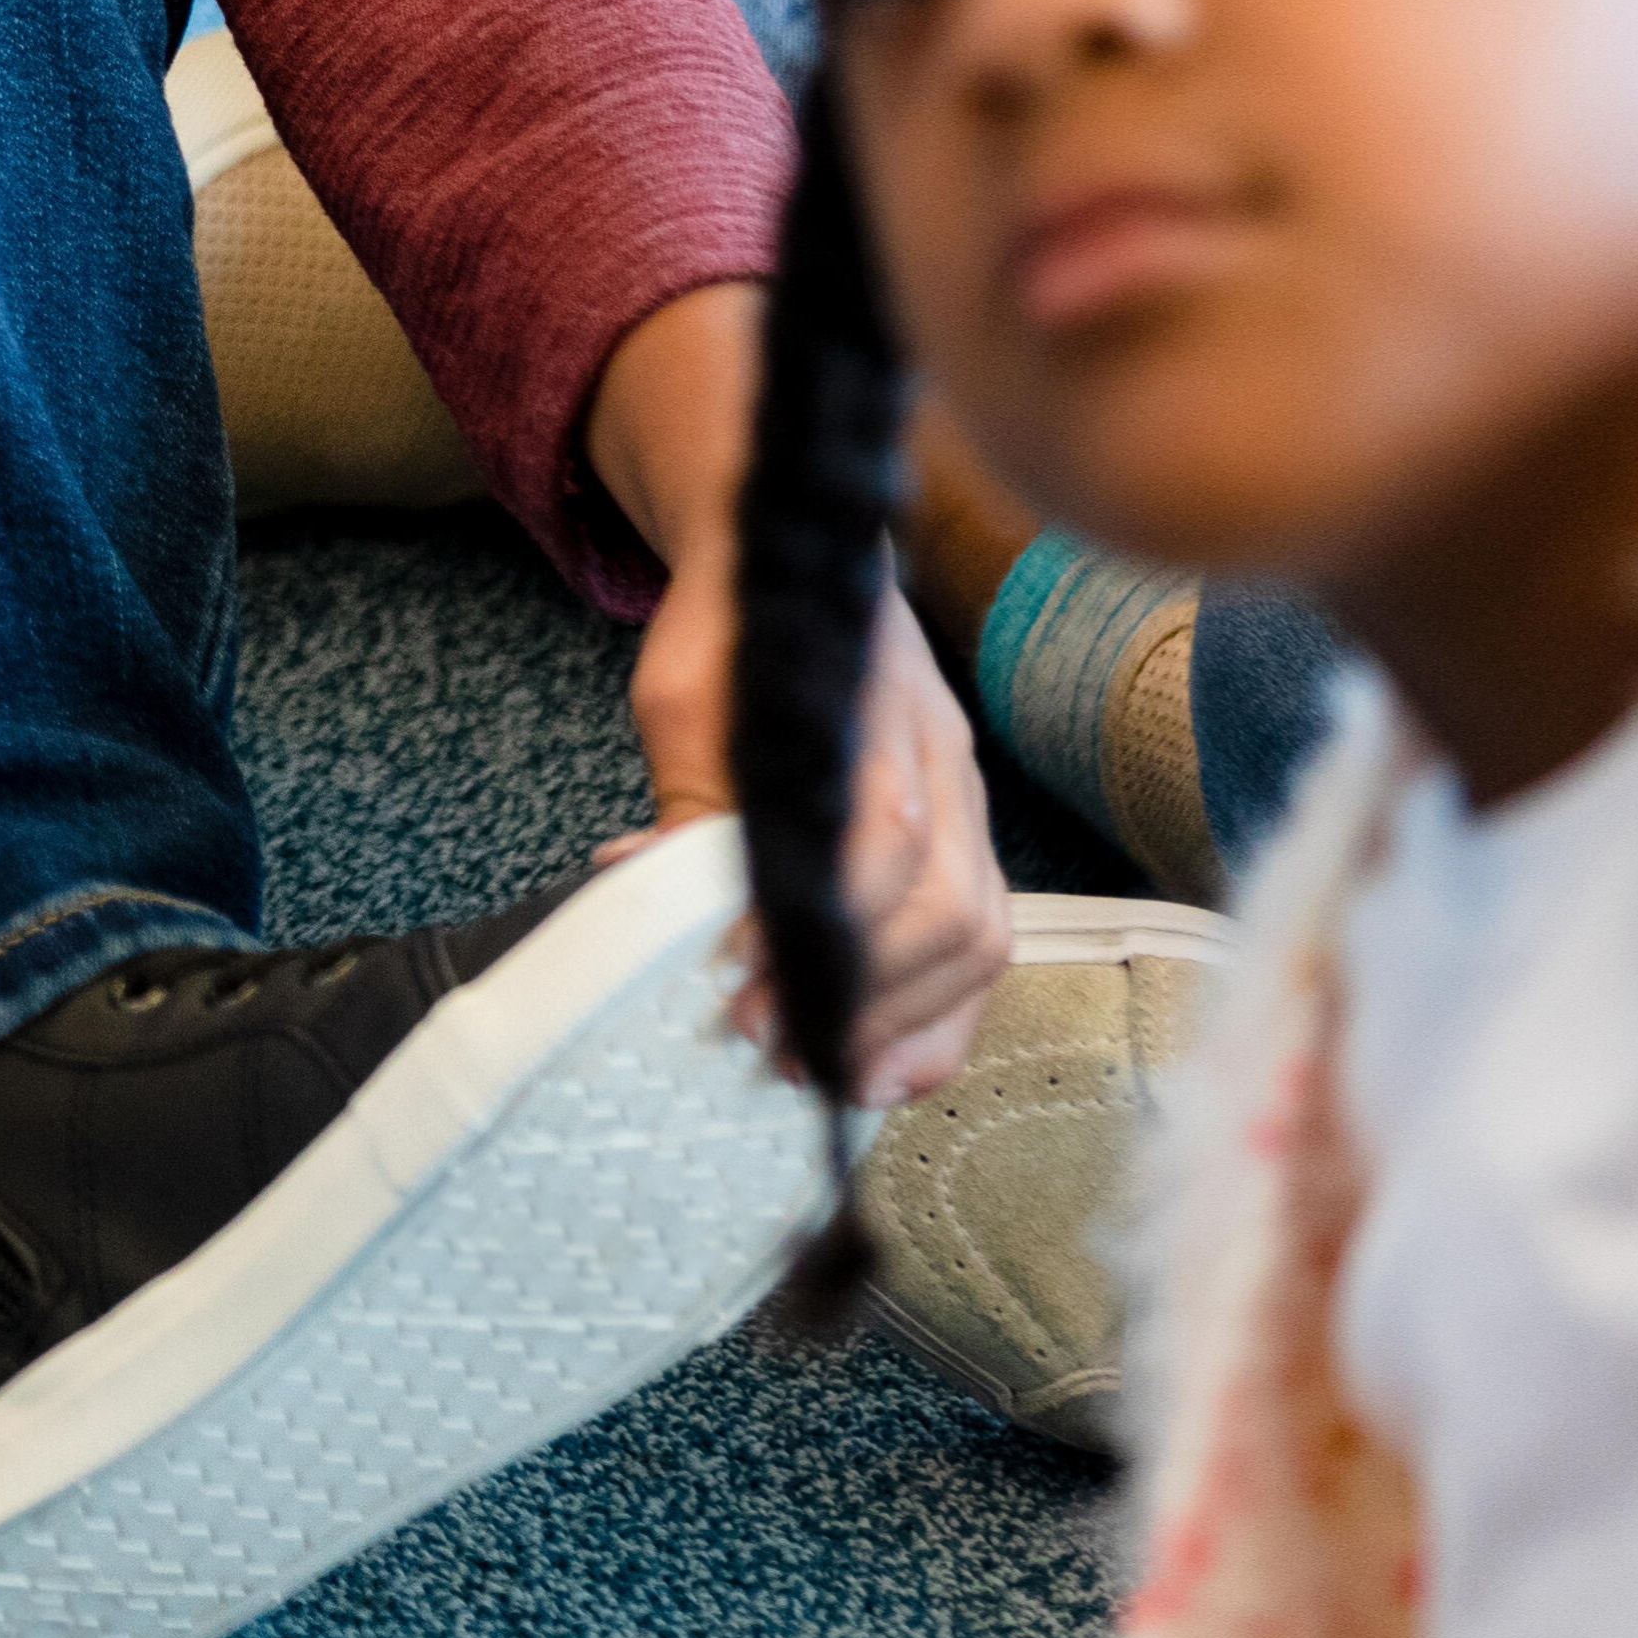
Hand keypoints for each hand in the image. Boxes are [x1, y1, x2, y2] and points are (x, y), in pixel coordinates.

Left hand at [623, 516, 1003, 1110]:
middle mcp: (942, 764)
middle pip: (952, 907)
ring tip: (819, 1071)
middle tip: (766, 1043)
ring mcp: (968, 800)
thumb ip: (689, 799)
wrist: (793, 566)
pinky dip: (939, 1018)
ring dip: (906, 1023)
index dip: (817, 924)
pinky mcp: (967, 836)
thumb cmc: (732, 638)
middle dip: (865, 998)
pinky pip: (983, 941)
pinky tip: (878, 1066)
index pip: (879, 842)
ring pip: (983, 934)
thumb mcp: (684, 702)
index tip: (740, 980)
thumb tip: (654, 897)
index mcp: (873, 720)